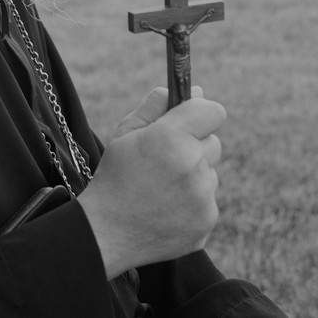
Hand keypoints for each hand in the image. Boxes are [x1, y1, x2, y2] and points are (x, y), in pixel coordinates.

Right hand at [78, 87, 226, 278]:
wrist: (108, 230)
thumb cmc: (115, 174)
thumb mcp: (126, 132)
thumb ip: (157, 105)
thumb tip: (195, 91)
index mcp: (171, 138)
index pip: (213, 111)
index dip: (202, 112)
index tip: (191, 118)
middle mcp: (193, 166)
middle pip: (213, 143)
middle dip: (194, 144)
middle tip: (166, 156)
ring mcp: (203, 197)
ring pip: (210, 173)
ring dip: (194, 174)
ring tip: (162, 185)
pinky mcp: (207, 221)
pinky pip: (209, 200)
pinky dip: (193, 201)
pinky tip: (167, 206)